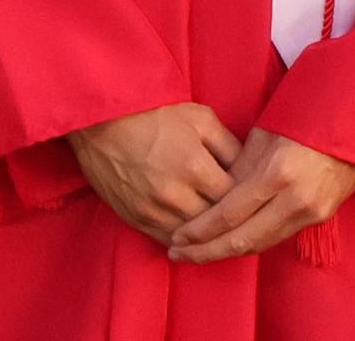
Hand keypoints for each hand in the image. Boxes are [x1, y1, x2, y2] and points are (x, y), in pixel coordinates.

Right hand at [68, 103, 240, 241]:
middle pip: (214, 221)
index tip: (250, 194)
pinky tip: (193, 234)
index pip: (233, 197)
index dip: (244, 197)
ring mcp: (153, 211)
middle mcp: (175, 195)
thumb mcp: (200, 118)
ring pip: (191, 238)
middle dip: (228, 218)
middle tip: (239, 213)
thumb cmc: (156, 114)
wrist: (104, 123)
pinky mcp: (136, 220)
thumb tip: (247, 168)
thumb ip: (228, 144)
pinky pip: (166, 241)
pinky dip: (182, 241)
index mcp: (195, 166)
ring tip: (219, 227)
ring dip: (206, 233)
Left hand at [168, 128, 354, 263]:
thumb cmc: (307, 117)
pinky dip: (251, 242)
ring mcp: (311, 211)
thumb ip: (240, 168)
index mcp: (279, 172)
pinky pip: (277, 236)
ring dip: (226, 252)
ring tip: (197, 253)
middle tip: (177, 253)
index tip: (177, 237)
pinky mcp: (321, 217)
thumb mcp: (267, 133)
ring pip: (259, 244)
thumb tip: (213, 196)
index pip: (230, 213)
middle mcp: (294, 198)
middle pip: (241, 240)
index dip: (200, 230)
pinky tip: (231, 242)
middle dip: (205, 251)